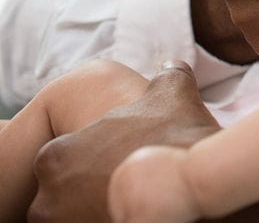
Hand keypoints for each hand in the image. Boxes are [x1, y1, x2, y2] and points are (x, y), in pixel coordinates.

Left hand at [29, 62, 258, 222]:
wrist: (197, 188)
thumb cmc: (176, 141)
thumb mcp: (172, 95)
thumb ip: (167, 76)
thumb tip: (171, 64)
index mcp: (56, 156)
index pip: (64, 161)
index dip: (99, 162)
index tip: (124, 163)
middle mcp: (47, 196)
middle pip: (66, 194)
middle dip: (94, 191)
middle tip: (128, 185)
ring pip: (78, 217)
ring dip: (100, 209)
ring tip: (136, 204)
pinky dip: (113, 221)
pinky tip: (140, 214)